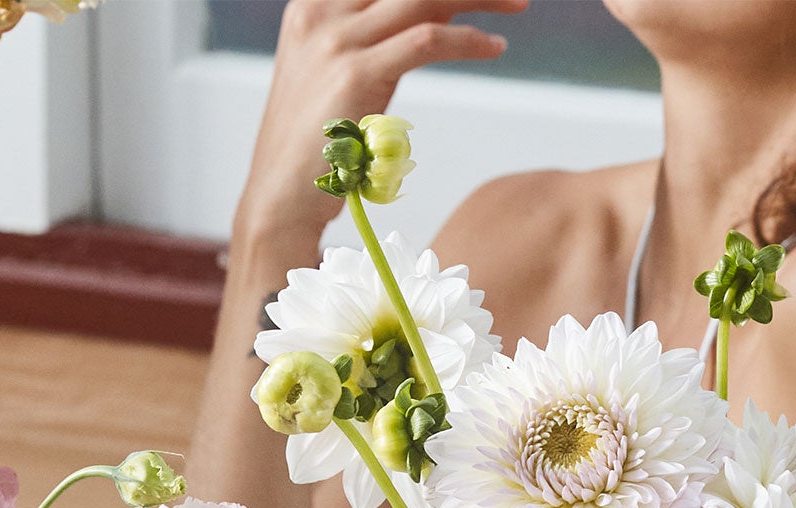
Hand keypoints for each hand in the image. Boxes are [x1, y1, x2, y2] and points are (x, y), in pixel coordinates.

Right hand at [237, 0, 526, 236]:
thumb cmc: (314, 149)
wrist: (279, 201)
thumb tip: (434, 14)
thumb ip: (373, 38)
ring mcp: (336, 42)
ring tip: (516, 4)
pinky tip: (493, 46)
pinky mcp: (355, 75)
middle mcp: (320, 13)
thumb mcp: (335, 75)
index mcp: (311, 7)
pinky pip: (427, 40)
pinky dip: (468, 39)